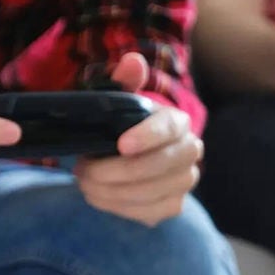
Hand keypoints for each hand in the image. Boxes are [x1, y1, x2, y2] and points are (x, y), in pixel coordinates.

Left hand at [74, 53, 203, 225]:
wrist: (129, 154)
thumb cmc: (121, 124)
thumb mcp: (117, 99)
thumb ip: (123, 80)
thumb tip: (133, 61)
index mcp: (178, 122)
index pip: (169, 130)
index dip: (147, 137)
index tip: (121, 145)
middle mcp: (190, 152)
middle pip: (160, 167)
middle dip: (117, 172)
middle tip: (83, 170)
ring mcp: (185, 182)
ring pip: (151, 193)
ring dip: (111, 192)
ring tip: (85, 183)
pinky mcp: (174, 206)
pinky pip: (148, 213)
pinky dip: (119, 207)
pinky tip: (99, 197)